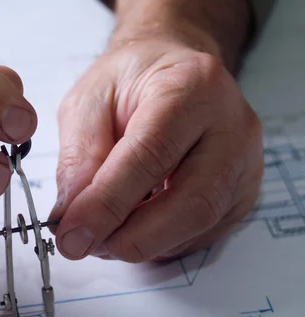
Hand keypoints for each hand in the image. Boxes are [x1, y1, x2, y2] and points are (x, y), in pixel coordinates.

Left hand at [49, 38, 263, 261]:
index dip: (108, 203)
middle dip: (132, 237)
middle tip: (84, 246)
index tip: (71, 235)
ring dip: (142, 242)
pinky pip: (203, 233)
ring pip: (199, 224)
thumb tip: (71, 216)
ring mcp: (245, 163)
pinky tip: (130, 227)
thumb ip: (79, 157)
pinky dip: (159, 241)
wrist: (173, 69)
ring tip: (100, 234)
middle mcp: (232, 127)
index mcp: (192, 87)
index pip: (151, 156)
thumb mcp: (88, 102)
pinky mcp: (242, 192)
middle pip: (191, 201)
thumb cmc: (131, 80)